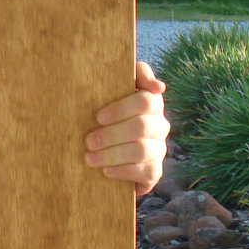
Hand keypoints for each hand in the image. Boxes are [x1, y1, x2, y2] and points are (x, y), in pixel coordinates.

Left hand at [84, 61, 169, 196]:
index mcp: (152, 104)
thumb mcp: (113, 92)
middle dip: (111, 135)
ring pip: (141, 150)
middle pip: (141, 127)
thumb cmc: (108, 116)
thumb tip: (158, 87)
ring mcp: (159, 149)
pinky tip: (105, 171)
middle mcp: (160, 126)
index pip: (146, 101)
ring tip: (89, 158)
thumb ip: (135, 76)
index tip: (98, 117)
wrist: (106, 152)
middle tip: (88, 141)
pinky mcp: (154, 171)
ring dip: (112, 155)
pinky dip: (123, 171)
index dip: (121, 109)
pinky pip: (146, 172)